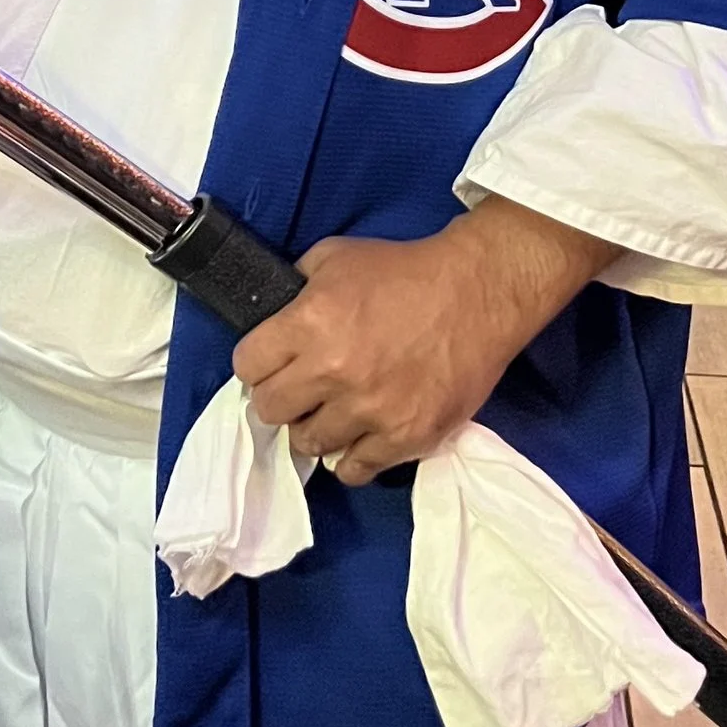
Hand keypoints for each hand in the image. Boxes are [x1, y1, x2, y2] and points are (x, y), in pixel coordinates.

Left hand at [232, 197, 617, 488]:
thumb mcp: (336, 257)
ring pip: (309, 444)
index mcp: (309, 323)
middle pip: (271, 410)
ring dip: (317, 428)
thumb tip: (272, 320)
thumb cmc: (406, 271)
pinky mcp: (406, 436)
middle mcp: (333, 371)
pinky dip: (353, 455)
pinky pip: (354, 470)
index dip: (258, 363)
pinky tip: (361, 436)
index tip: (272, 364)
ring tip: (335, 412)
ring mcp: (370, 410)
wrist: (478, 292)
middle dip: (282, 397)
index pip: (248, 366)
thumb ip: (296, 288)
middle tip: (303, 389)